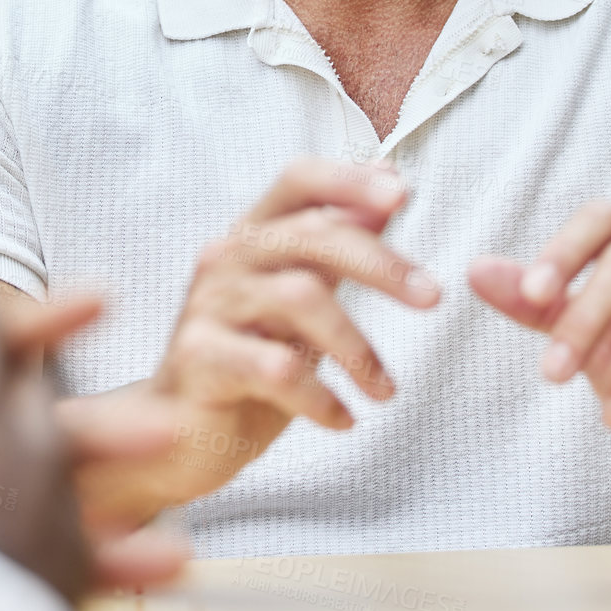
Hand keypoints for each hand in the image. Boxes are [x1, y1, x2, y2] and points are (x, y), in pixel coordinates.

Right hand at [81, 156, 440, 524]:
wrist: (178, 431)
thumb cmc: (249, 356)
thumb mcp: (299, 295)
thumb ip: (337, 245)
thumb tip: (389, 192)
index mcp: (253, 234)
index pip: (299, 180)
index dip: (349, 179)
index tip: (402, 194)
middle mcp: (228, 257)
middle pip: (311, 234)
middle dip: (380, 264)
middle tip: (432, 297)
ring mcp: (210, 305)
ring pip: (300, 297)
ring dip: (357, 347)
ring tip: (385, 389)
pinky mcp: (200, 358)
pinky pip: (276, 368)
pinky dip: (321, 397)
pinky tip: (343, 419)